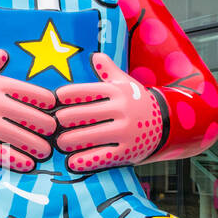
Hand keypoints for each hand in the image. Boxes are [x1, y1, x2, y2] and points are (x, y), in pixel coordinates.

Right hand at [0, 49, 56, 172]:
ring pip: (25, 139)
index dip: (48, 102)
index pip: (35, 94)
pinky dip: (21, 161)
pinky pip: (6, 155)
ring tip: (45, 151)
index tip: (52, 107)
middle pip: (36, 118)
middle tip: (52, 132)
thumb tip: (4, 54)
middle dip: (48, 127)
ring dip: (39, 147)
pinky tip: (29, 164)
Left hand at [56, 53, 164, 171]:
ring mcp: (126, 131)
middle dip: (63, 121)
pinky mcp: (128, 151)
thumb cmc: (136, 102)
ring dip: (69, 141)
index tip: (53, 101)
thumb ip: (109, 70)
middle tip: (52, 126)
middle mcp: (122, 110)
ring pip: (88, 137)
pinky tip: (72, 162)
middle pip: (81, 115)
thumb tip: (95, 55)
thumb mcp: (126, 84)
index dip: (64, 97)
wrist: (166, 123)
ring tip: (60, 143)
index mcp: (117, 91)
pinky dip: (84, 161)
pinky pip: (101, 157)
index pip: (83, 91)